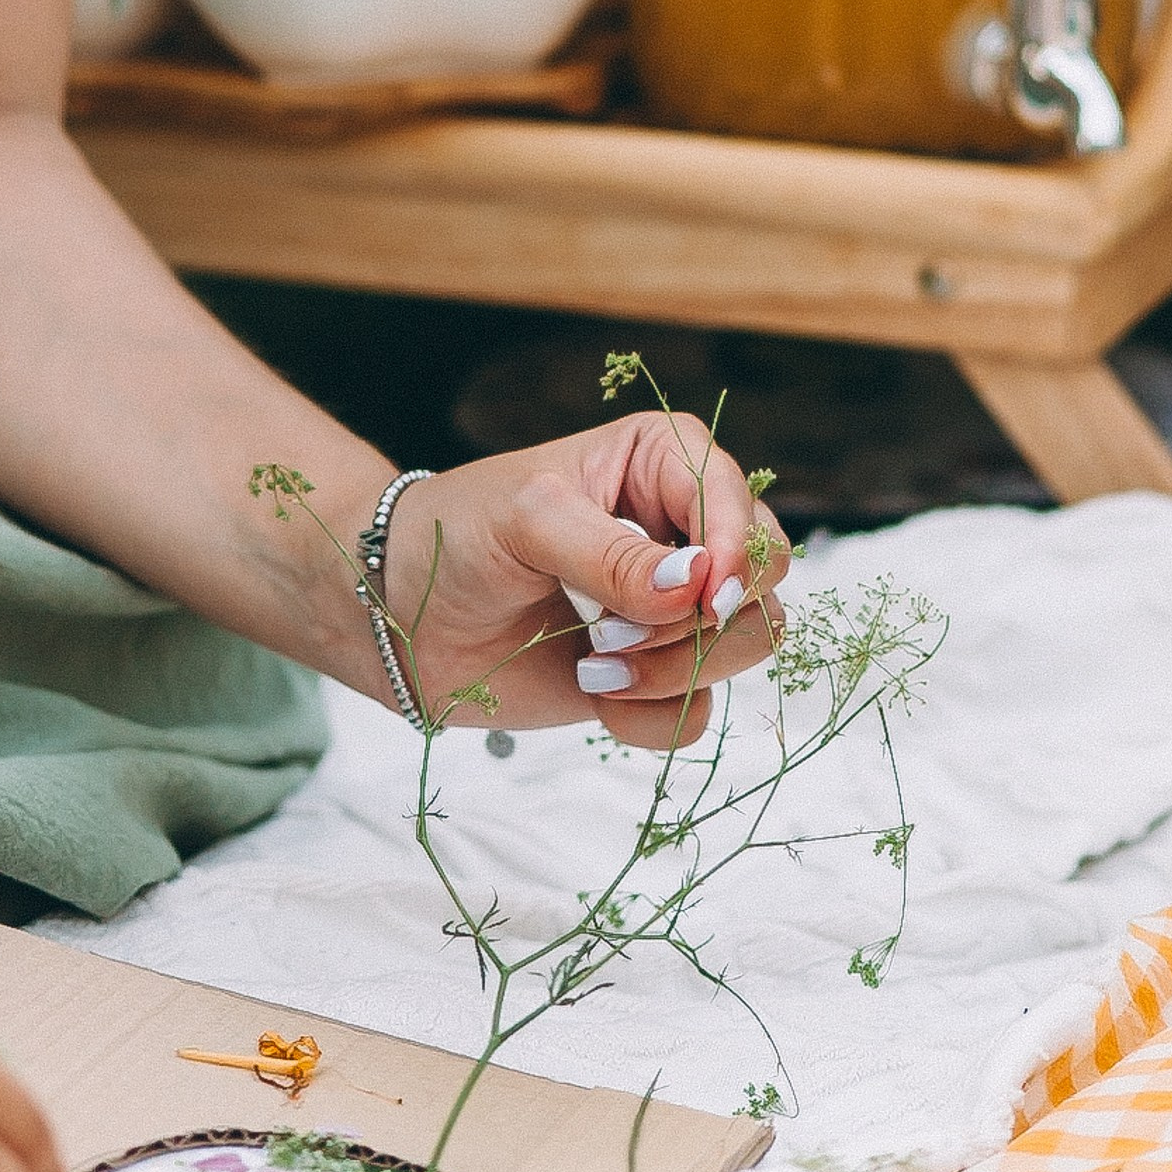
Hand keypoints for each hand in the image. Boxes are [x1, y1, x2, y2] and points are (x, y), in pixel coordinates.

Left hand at [366, 415, 789, 753]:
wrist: (404, 614)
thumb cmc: (457, 533)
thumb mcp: (526, 520)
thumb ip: (612, 553)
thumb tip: (701, 585)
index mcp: (662, 459)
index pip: (740, 501)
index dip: (736, 551)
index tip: (705, 596)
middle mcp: (684, 528)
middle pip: (767, 579)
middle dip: (700, 619)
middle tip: (614, 627)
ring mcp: (676, 605)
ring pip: (744, 646)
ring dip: (673, 668)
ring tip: (593, 656)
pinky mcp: (659, 672)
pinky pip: (699, 710)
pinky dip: (648, 713)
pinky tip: (590, 683)